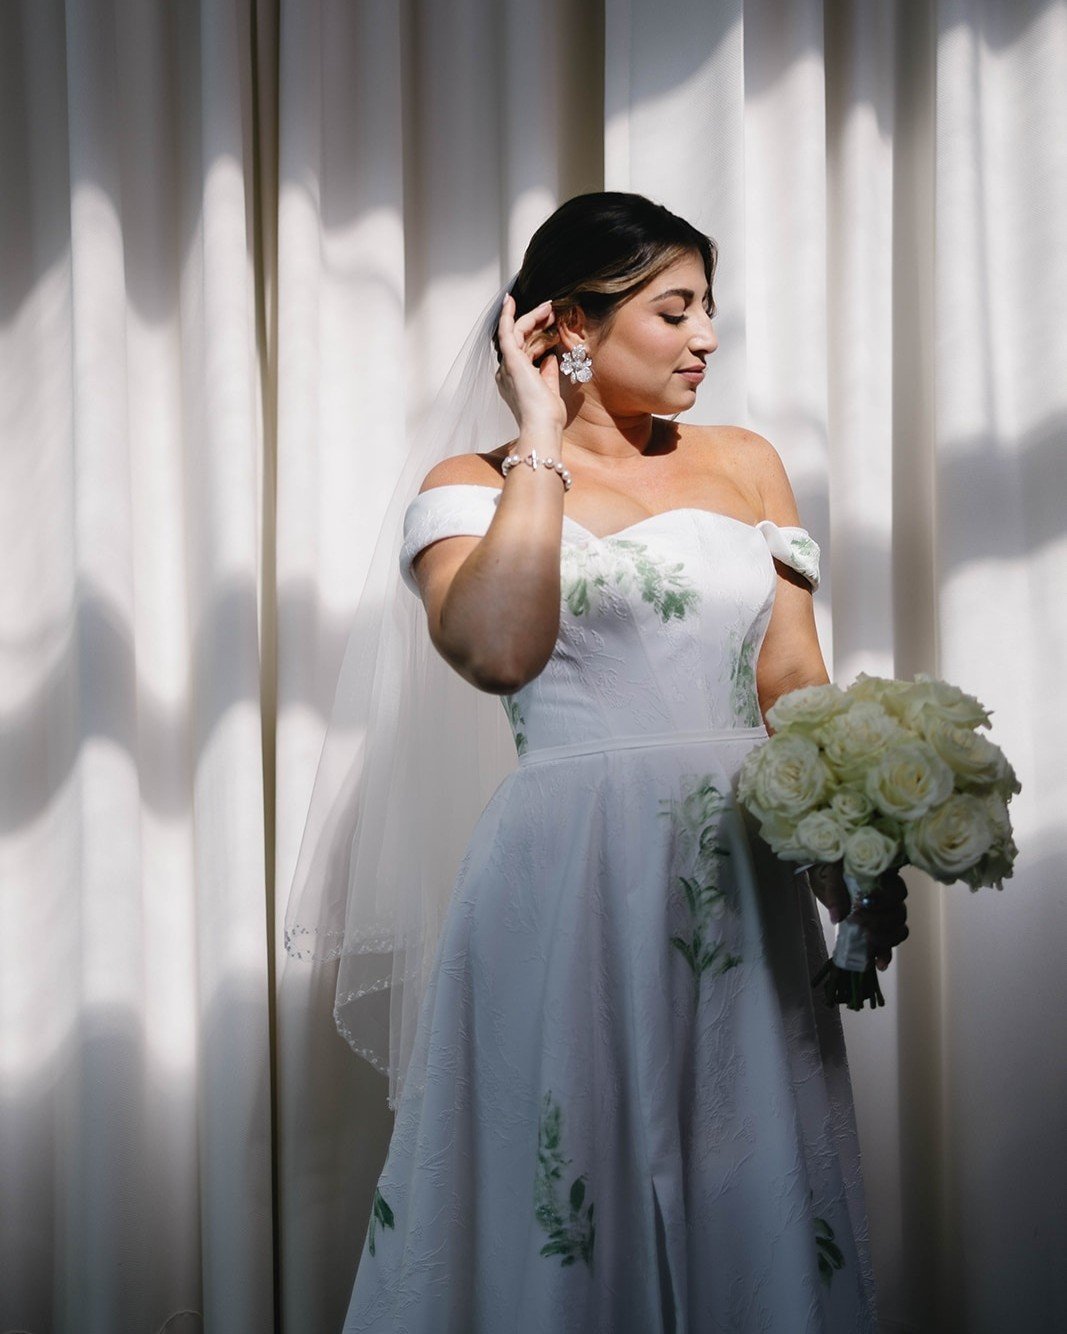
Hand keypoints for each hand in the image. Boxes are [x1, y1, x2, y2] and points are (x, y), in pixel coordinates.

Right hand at [494, 294, 566, 434]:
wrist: (542, 425)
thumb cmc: (547, 416)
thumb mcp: (550, 389)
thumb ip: (548, 373)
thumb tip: (548, 357)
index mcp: (516, 380)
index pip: (526, 350)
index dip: (537, 335)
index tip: (549, 323)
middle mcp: (507, 371)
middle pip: (521, 339)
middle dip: (536, 322)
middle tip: (552, 310)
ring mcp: (507, 365)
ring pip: (516, 332)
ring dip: (532, 317)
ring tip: (548, 307)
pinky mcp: (511, 360)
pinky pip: (506, 332)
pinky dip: (507, 316)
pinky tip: (509, 301)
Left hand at [806, 863, 908, 970]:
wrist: (826, 877)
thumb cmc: (835, 873)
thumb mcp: (833, 875)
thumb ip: (836, 891)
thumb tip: (837, 917)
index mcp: (885, 880)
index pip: (898, 891)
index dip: (885, 900)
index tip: (863, 902)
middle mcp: (891, 900)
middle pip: (899, 915)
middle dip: (879, 921)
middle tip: (856, 920)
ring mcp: (886, 917)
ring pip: (898, 931)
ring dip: (884, 939)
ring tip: (867, 940)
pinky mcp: (877, 932)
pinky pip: (888, 946)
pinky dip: (884, 955)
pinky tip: (878, 963)